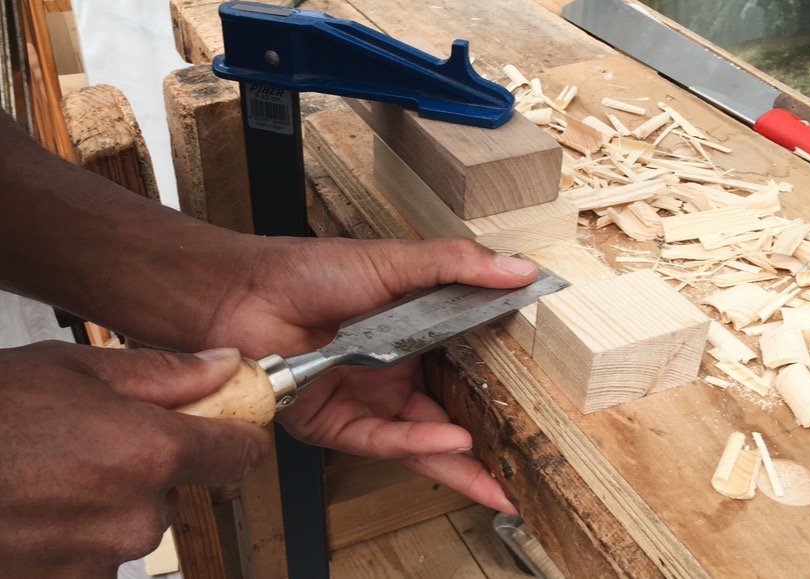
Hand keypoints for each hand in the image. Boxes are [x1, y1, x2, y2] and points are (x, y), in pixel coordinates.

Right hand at [0, 342, 269, 575]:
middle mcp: (135, 515)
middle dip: (149, 466)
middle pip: (175, 489)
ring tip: (48, 472)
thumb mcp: (75, 368)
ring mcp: (97, 560)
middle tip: (94, 440)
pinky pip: (89, 558)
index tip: (230, 426)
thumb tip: (224, 367)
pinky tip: (32, 506)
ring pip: (129, 525)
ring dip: (105, 502)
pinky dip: (71, 536)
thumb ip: (166, 374)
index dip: (238, 435)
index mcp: (151, 453)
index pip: (240, 454)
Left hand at [200, 236, 536, 512]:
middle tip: (528, 463)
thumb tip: (520, 269)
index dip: (498, 383)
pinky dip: (419, 443)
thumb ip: (456, 266)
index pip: (464, 367)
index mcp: (408, 337)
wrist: (243, 291)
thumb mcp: (395, 262)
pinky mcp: (335, 426)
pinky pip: (384, 440)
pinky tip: (454, 443)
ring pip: (420, 442)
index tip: (539, 394)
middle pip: (447, 415)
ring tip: (503, 482)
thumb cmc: (312, 271)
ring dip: (460, 462)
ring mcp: (364, 402)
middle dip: (485, 442)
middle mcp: (390, 375)